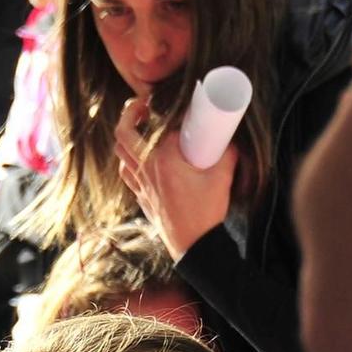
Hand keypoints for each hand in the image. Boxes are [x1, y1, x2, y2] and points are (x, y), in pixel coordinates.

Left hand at [115, 96, 236, 258]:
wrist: (195, 246)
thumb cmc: (206, 213)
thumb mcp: (223, 177)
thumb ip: (229, 152)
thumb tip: (230, 137)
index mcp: (163, 160)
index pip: (163, 127)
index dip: (173, 115)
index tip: (184, 109)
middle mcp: (146, 170)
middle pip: (124, 133)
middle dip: (131, 112)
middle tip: (143, 104)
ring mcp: (141, 185)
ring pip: (121, 154)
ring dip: (128, 137)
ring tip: (141, 127)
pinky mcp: (142, 198)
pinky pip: (127, 173)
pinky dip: (130, 160)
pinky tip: (141, 158)